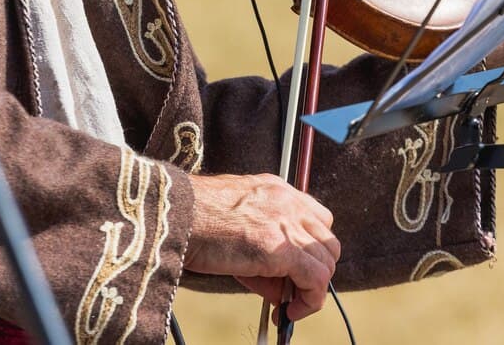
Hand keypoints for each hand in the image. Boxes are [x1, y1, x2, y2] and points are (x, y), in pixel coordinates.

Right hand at [185, 173, 339, 322]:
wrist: (175, 214)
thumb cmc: (193, 220)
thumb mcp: (237, 227)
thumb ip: (265, 254)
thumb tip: (282, 292)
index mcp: (278, 191)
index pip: (318, 220)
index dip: (312, 249)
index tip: (297, 271)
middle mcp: (289, 203)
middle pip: (328, 242)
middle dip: (316, 271)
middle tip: (293, 293)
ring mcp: (288, 223)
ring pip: (326, 262)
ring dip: (312, 289)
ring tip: (288, 306)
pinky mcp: (281, 248)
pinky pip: (315, 279)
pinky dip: (309, 301)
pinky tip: (287, 313)